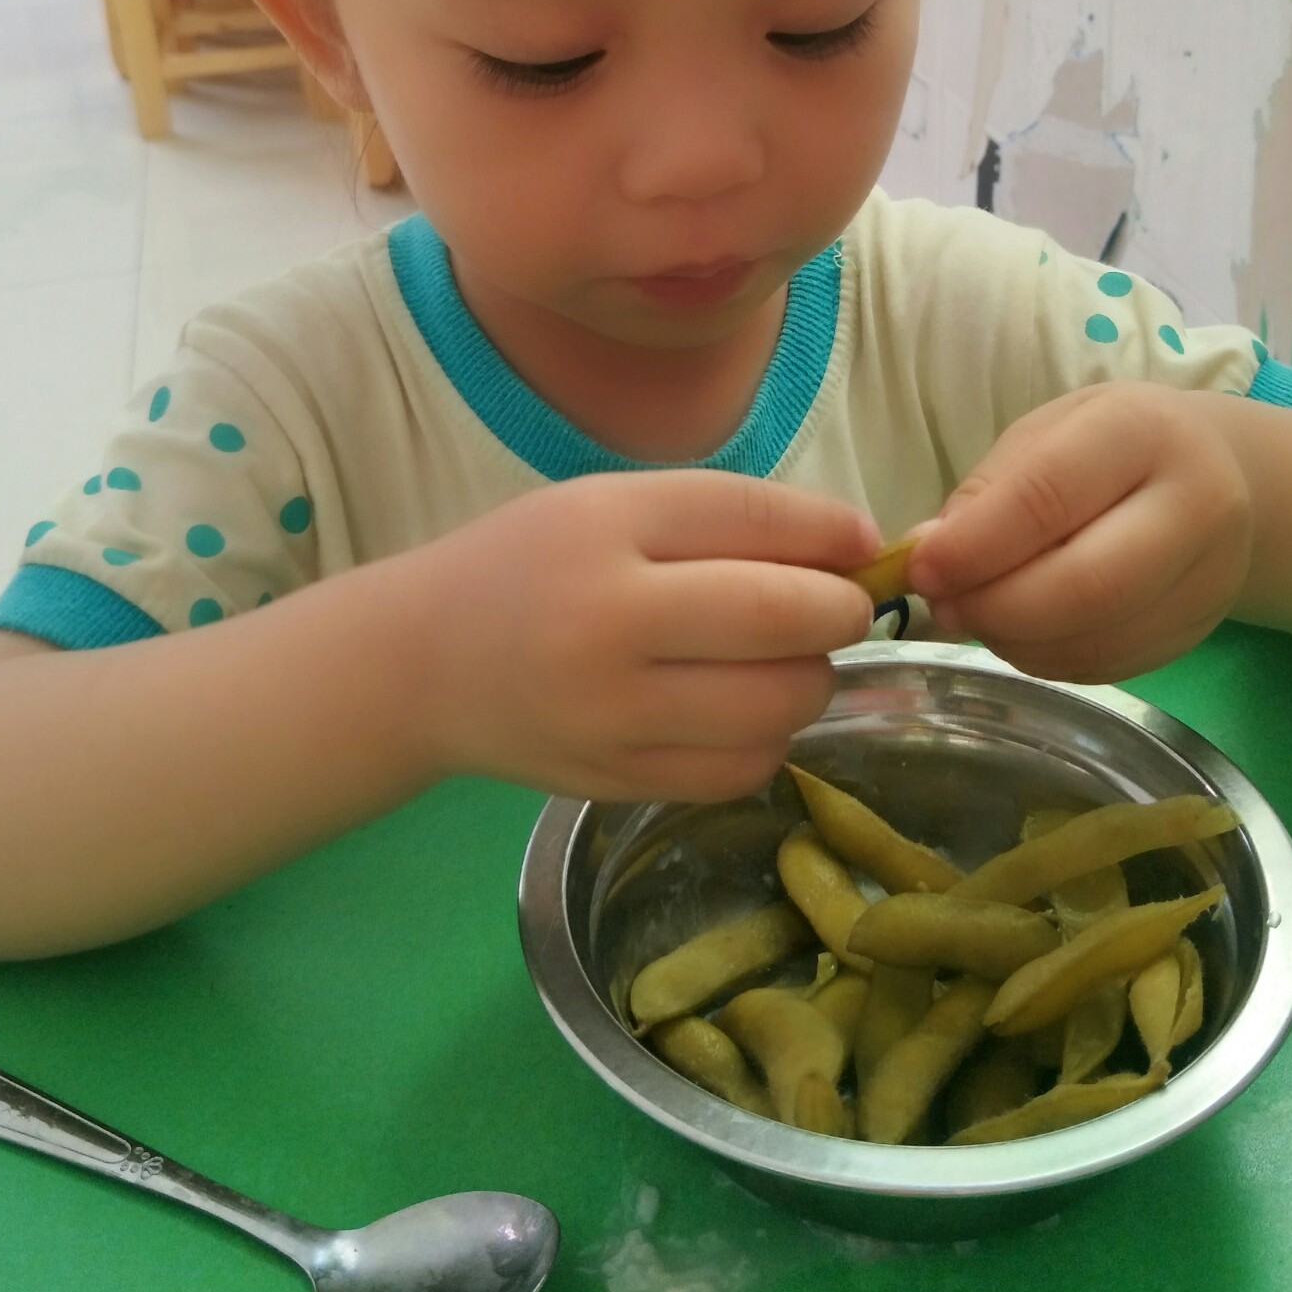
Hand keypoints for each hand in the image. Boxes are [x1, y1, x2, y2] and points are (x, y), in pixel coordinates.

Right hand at [417, 472, 877, 802]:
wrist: (426, 664)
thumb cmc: (531, 565)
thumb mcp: (614, 507)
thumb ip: (732, 518)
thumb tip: (863, 549)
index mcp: (603, 529)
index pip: (751, 519)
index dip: (831, 534)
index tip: (865, 545)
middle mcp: (605, 622)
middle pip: (779, 618)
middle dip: (838, 611)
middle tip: (835, 607)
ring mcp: (611, 716)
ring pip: (775, 705)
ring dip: (810, 679)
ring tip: (782, 660)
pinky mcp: (618, 783)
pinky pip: (741, 769)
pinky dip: (767, 737)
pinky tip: (740, 709)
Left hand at [906, 385, 1254, 681]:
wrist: (1225, 476)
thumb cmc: (1112, 446)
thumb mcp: (1048, 433)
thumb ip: (991, 491)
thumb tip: (930, 553)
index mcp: (1143, 431)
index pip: (1048, 497)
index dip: (975, 545)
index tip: (920, 569)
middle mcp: (1196, 504)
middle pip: (1086, 585)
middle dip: (996, 607)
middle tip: (943, 607)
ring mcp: (1209, 577)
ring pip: (1098, 636)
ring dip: (1016, 641)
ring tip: (975, 618)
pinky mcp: (1200, 631)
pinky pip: (1110, 664)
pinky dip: (1048, 660)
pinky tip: (1019, 636)